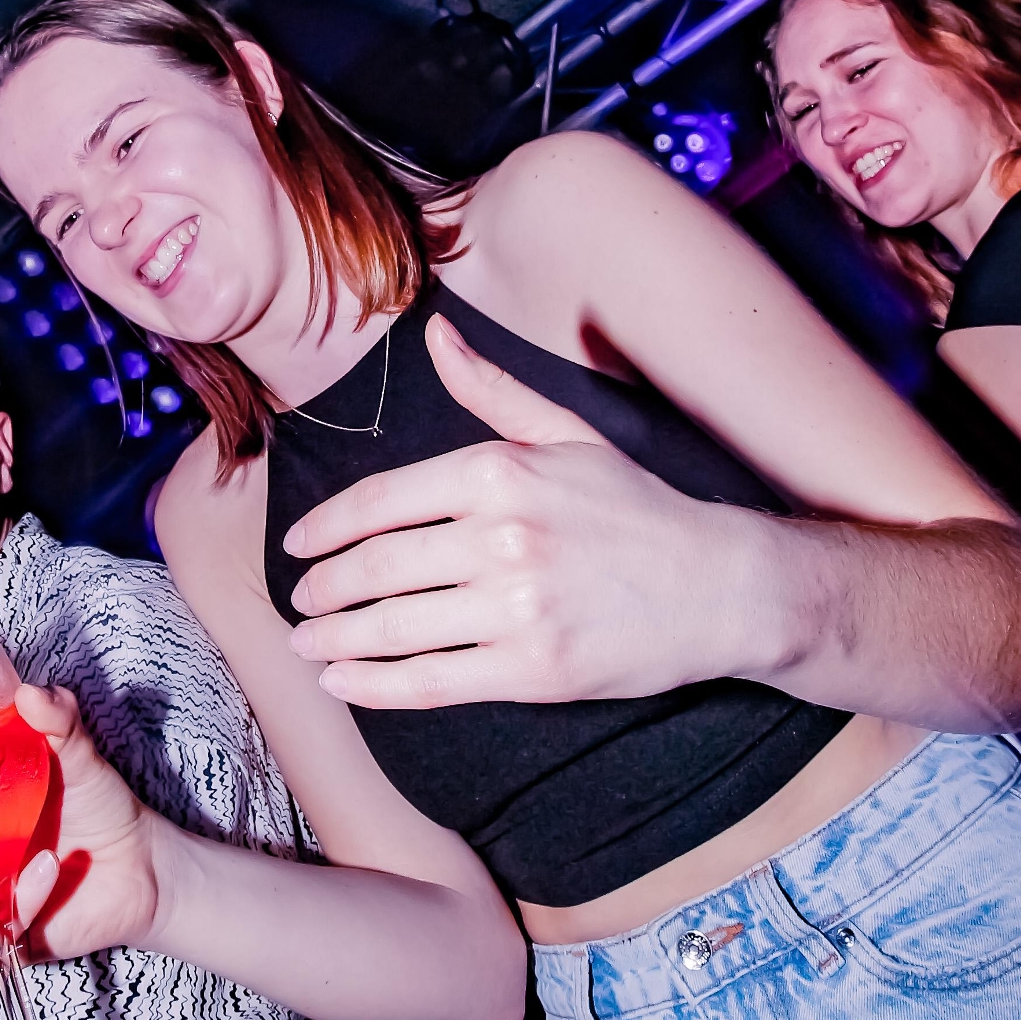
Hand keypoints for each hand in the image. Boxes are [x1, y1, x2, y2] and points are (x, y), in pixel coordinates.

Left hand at [280, 312, 753, 710]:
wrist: (721, 587)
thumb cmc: (638, 509)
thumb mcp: (567, 434)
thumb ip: (491, 389)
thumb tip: (436, 335)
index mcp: (501, 473)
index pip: (381, 502)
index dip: (326, 528)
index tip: (299, 544)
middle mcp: (503, 537)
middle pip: (377, 568)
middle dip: (323, 589)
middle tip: (299, 601)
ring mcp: (518, 608)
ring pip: (395, 627)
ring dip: (335, 639)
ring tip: (308, 644)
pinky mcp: (535, 671)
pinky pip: (432, 680)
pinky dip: (376, 685)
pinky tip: (346, 681)